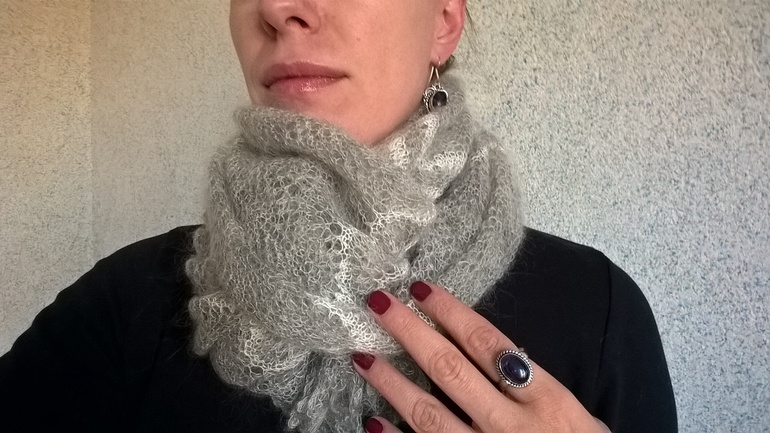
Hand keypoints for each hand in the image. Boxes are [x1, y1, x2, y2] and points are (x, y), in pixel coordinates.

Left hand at [352, 281, 609, 432]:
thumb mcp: (577, 417)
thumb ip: (536, 386)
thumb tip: (490, 353)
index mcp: (547, 400)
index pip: (489, 343)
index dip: (451, 312)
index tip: (419, 288)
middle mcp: (512, 424)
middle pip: (449, 367)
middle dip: (409, 331)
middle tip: (377, 302)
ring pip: (427, 413)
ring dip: (390, 382)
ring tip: (362, 357)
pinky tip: (370, 422)